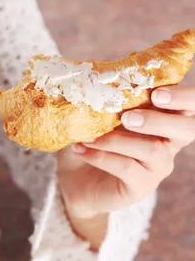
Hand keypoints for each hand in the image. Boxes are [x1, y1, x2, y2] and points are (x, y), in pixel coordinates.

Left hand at [57, 86, 194, 219]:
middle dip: (161, 120)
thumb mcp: (101, 111)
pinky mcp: (142, 186)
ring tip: (90, 135)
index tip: (156, 92)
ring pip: (153, 149)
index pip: (189, 104)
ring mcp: (158, 166)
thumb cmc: (93, 134)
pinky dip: (101, 156)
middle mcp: (169, 141)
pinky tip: (81, 148)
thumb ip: (109, 94)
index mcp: (165, 115)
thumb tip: (97, 74)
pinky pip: (128, 168)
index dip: (182, 97)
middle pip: (187, 129)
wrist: (76, 176)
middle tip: (127, 117)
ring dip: (118, 139)